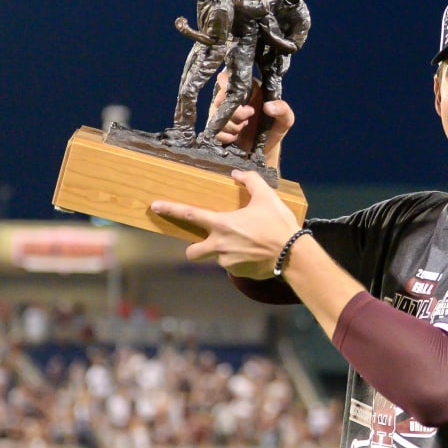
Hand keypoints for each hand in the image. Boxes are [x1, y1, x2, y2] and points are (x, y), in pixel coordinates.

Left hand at [150, 170, 300, 278]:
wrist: (293, 255)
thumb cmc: (278, 225)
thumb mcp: (266, 196)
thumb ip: (250, 181)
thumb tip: (237, 174)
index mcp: (222, 225)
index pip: (189, 215)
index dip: (170, 209)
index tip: (154, 206)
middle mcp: (219, 246)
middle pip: (192, 251)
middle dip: (194, 248)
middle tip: (209, 241)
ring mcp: (227, 262)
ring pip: (216, 258)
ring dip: (224, 253)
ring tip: (246, 245)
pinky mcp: (238, 274)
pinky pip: (232, 267)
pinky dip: (239, 260)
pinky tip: (254, 255)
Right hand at [208, 69, 295, 164]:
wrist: (264, 148)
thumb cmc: (274, 129)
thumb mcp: (286, 119)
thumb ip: (282, 109)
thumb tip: (268, 106)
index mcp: (247, 88)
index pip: (226, 77)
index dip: (228, 89)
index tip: (242, 103)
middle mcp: (232, 97)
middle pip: (220, 99)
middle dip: (235, 114)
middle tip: (247, 120)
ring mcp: (222, 112)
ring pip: (216, 115)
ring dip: (231, 126)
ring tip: (243, 128)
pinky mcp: (217, 126)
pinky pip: (213, 129)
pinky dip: (225, 136)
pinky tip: (235, 137)